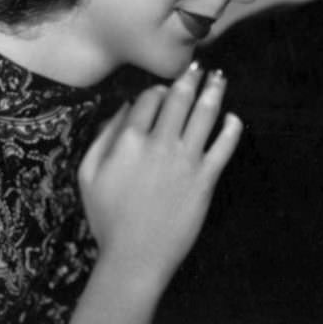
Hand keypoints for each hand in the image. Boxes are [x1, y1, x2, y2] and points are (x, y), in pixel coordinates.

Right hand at [78, 62, 241, 291]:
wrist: (134, 257)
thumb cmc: (108, 218)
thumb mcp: (89, 175)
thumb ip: (104, 137)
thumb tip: (124, 108)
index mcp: (129, 141)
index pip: (148, 99)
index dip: (158, 89)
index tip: (164, 89)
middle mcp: (160, 144)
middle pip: (180, 99)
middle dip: (191, 78)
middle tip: (199, 66)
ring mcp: (186, 159)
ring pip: (205, 114)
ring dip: (215, 91)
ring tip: (220, 77)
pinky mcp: (206, 177)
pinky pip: (225, 145)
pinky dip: (232, 127)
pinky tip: (233, 117)